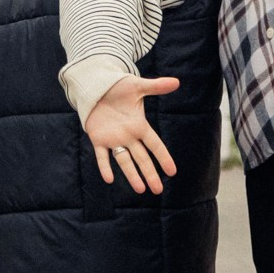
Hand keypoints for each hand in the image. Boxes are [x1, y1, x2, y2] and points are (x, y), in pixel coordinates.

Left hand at [83, 74, 179, 195]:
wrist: (97, 87)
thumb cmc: (119, 87)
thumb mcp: (137, 86)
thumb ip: (156, 87)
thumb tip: (176, 82)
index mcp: (139, 125)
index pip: (154, 144)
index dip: (163, 157)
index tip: (172, 172)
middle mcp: (128, 136)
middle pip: (142, 158)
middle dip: (150, 174)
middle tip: (158, 190)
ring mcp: (113, 139)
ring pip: (124, 161)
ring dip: (132, 175)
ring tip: (140, 189)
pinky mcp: (98, 139)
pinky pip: (102, 156)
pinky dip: (104, 166)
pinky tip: (108, 178)